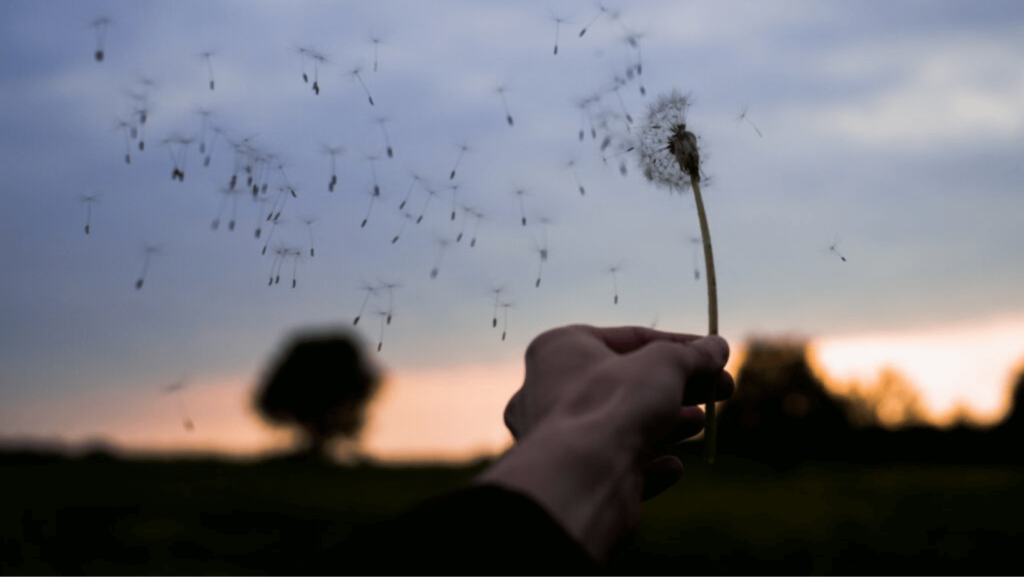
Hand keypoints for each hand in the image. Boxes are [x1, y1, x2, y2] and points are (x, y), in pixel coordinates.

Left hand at [478, 325, 733, 560]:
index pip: (629, 339)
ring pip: (622, 424)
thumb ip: (692, 355)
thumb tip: (718, 346)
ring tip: (701, 423)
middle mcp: (550, 390)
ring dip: (667, 424)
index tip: (716, 354)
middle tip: (722, 389)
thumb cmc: (616, 403)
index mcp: (560, 349)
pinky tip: (673, 467)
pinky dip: (648, 463)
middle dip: (679, 387)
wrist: (584, 477)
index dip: (680, 345)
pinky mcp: (575, 476)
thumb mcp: (665, 364)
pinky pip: (616, 464)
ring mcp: (560, 436)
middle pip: (629, 383)